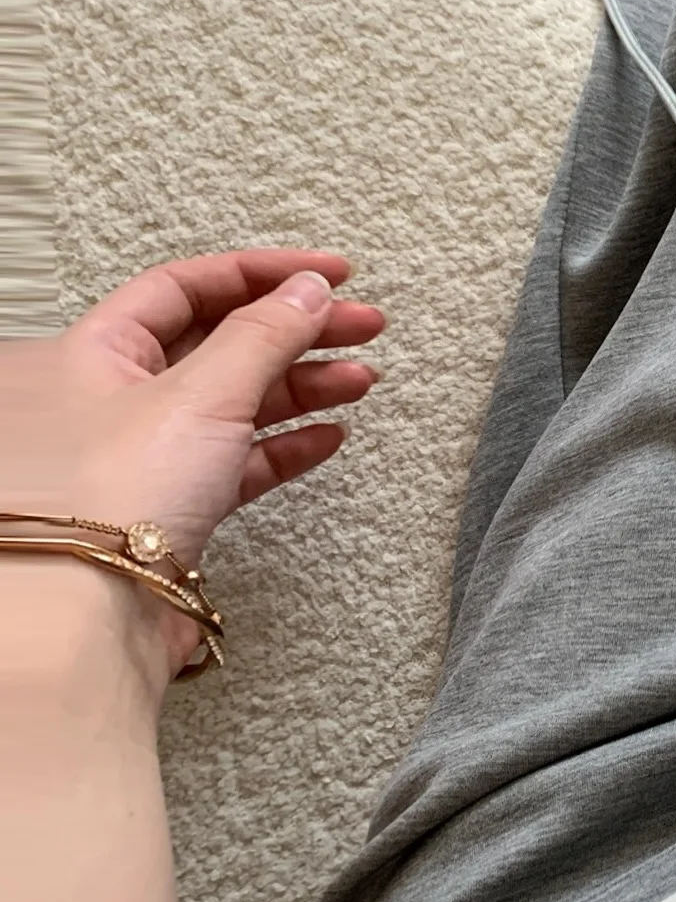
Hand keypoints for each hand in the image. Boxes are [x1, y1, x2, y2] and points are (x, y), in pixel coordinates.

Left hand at [0, 249, 386, 680]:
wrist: (86, 628)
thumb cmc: (112, 501)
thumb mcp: (202, 393)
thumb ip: (265, 333)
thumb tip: (307, 288)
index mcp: (87, 352)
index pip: (184, 286)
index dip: (261, 273)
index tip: (328, 274)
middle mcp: (106, 400)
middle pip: (216, 342)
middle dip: (296, 330)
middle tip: (363, 323)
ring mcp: (138, 458)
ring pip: (232, 402)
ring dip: (301, 385)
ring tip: (362, 378)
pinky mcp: (168, 512)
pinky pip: (233, 462)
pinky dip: (282, 446)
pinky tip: (328, 435)